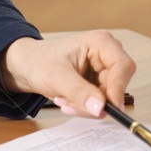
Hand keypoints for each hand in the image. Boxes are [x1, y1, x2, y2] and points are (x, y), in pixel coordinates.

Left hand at [0, 30, 135, 117]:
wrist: (27, 66)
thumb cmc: (38, 61)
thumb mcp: (57, 77)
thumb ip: (79, 92)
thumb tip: (100, 108)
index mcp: (101, 42)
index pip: (123, 66)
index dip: (118, 89)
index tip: (106, 109)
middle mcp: (106, 54)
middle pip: (117, 85)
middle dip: (95, 101)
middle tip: (71, 106)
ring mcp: (103, 69)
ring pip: (109, 98)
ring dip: (87, 106)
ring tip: (64, 100)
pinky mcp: (98, 82)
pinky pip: (101, 102)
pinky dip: (84, 107)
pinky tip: (68, 100)